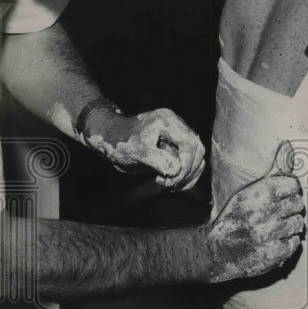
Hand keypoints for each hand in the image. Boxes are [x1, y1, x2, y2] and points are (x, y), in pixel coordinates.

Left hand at [82, 107, 206, 190]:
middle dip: (187, 171)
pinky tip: (172, 186)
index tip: (173, 179)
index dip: (186, 164)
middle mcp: (177, 128)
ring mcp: (177, 139)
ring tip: (169, 186)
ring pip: (195, 159)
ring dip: (187, 176)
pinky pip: (188, 164)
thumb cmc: (120, 141)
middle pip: (197, 151)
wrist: (110, 141)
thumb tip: (177, 170)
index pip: (190, 144)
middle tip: (170, 185)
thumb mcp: (137, 151)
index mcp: (169, 122)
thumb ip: (157, 159)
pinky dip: (185, 177)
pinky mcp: (174, 150)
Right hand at [207, 140, 305, 282]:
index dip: (289, 189)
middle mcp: (265, 213)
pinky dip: (288, 241)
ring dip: (290, 225)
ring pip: (298, 223)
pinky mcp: (273, 254)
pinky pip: (295, 242)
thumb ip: (273, 171)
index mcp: (259, 194)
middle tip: (278, 212)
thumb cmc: (235, 217)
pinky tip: (276, 239)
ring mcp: (269, 235)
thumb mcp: (248, 191)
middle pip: (297, 204)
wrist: (217, 251)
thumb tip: (288, 146)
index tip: (283, 194)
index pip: (293, 185)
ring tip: (276, 226)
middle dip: (290, 207)